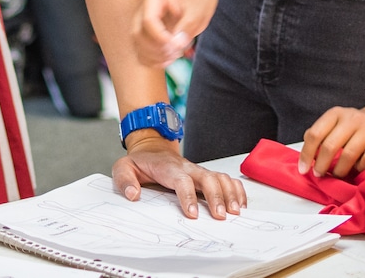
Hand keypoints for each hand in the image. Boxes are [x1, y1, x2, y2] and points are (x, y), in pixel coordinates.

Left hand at [111, 132, 246, 219]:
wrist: (151, 147)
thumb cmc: (140, 161)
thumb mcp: (123, 167)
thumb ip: (124, 180)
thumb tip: (133, 194)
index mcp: (168, 168)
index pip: (182, 180)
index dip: (188, 196)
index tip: (192, 214)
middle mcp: (187, 168)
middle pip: (207, 178)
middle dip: (217, 197)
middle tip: (221, 216)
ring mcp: (198, 171)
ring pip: (219, 177)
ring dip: (230, 193)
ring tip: (235, 212)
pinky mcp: (205, 175)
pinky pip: (225, 179)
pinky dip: (236, 189)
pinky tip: (241, 204)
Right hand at [134, 0, 216, 66]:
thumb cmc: (197, 1)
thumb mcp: (198, 11)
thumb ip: (187, 26)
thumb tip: (176, 44)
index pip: (148, 21)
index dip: (161, 37)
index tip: (178, 45)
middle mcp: (142, 9)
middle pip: (138, 34)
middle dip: (158, 48)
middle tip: (178, 50)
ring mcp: (140, 23)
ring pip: (137, 45)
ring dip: (156, 56)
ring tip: (176, 53)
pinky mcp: (143, 36)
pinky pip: (141, 54)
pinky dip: (154, 61)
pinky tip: (169, 58)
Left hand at [298, 100, 364, 177]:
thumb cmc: (356, 127)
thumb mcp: (336, 124)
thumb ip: (321, 135)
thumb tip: (306, 157)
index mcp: (335, 114)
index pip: (314, 134)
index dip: (306, 154)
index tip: (303, 169)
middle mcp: (352, 117)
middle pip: (330, 145)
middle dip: (322, 165)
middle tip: (320, 175)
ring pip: (349, 154)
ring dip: (340, 170)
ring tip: (337, 175)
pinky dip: (360, 168)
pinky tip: (357, 169)